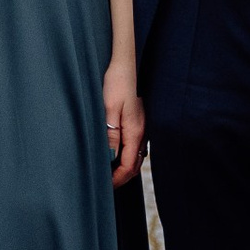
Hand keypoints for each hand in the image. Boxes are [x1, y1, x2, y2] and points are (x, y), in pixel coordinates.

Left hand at [104, 52, 146, 183]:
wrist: (128, 64)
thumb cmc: (117, 83)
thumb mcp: (109, 108)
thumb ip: (110, 134)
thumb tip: (109, 157)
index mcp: (135, 132)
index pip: (129, 166)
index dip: (117, 179)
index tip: (105, 186)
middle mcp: (143, 133)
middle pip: (135, 165)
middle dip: (121, 177)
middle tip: (105, 184)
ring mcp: (144, 128)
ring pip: (137, 157)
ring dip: (125, 167)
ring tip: (109, 172)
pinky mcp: (141, 122)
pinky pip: (136, 146)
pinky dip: (128, 156)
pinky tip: (117, 154)